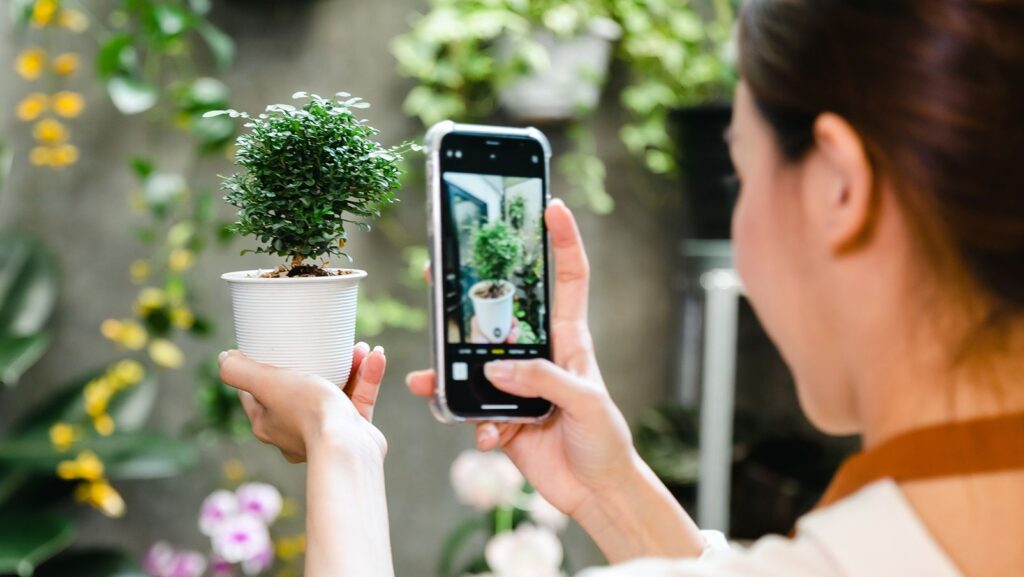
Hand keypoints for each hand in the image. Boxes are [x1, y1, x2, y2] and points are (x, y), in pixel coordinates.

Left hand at [219, 343, 387, 463]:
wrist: (348, 447)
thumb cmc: (306, 414)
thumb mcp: (267, 383)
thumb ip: (239, 372)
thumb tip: (223, 358)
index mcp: (268, 422)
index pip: (257, 393)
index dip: (262, 368)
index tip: (274, 346)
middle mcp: (293, 430)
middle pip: (300, 387)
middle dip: (317, 360)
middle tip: (327, 341)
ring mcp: (324, 432)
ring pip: (335, 391)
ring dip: (349, 366)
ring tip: (360, 347)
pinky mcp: (351, 431)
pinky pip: (358, 399)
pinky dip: (367, 378)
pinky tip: (376, 357)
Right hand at [408, 199, 639, 518]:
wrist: (595, 492)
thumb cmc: (606, 440)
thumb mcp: (586, 402)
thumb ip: (543, 380)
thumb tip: (495, 368)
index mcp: (568, 340)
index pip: (567, 279)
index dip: (563, 241)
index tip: (552, 206)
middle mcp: (538, 356)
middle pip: (498, 312)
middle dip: (469, 291)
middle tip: (439, 269)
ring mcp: (516, 385)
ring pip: (471, 364)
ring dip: (448, 371)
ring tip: (429, 377)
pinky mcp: (501, 417)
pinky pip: (471, 412)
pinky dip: (470, 424)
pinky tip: (482, 436)